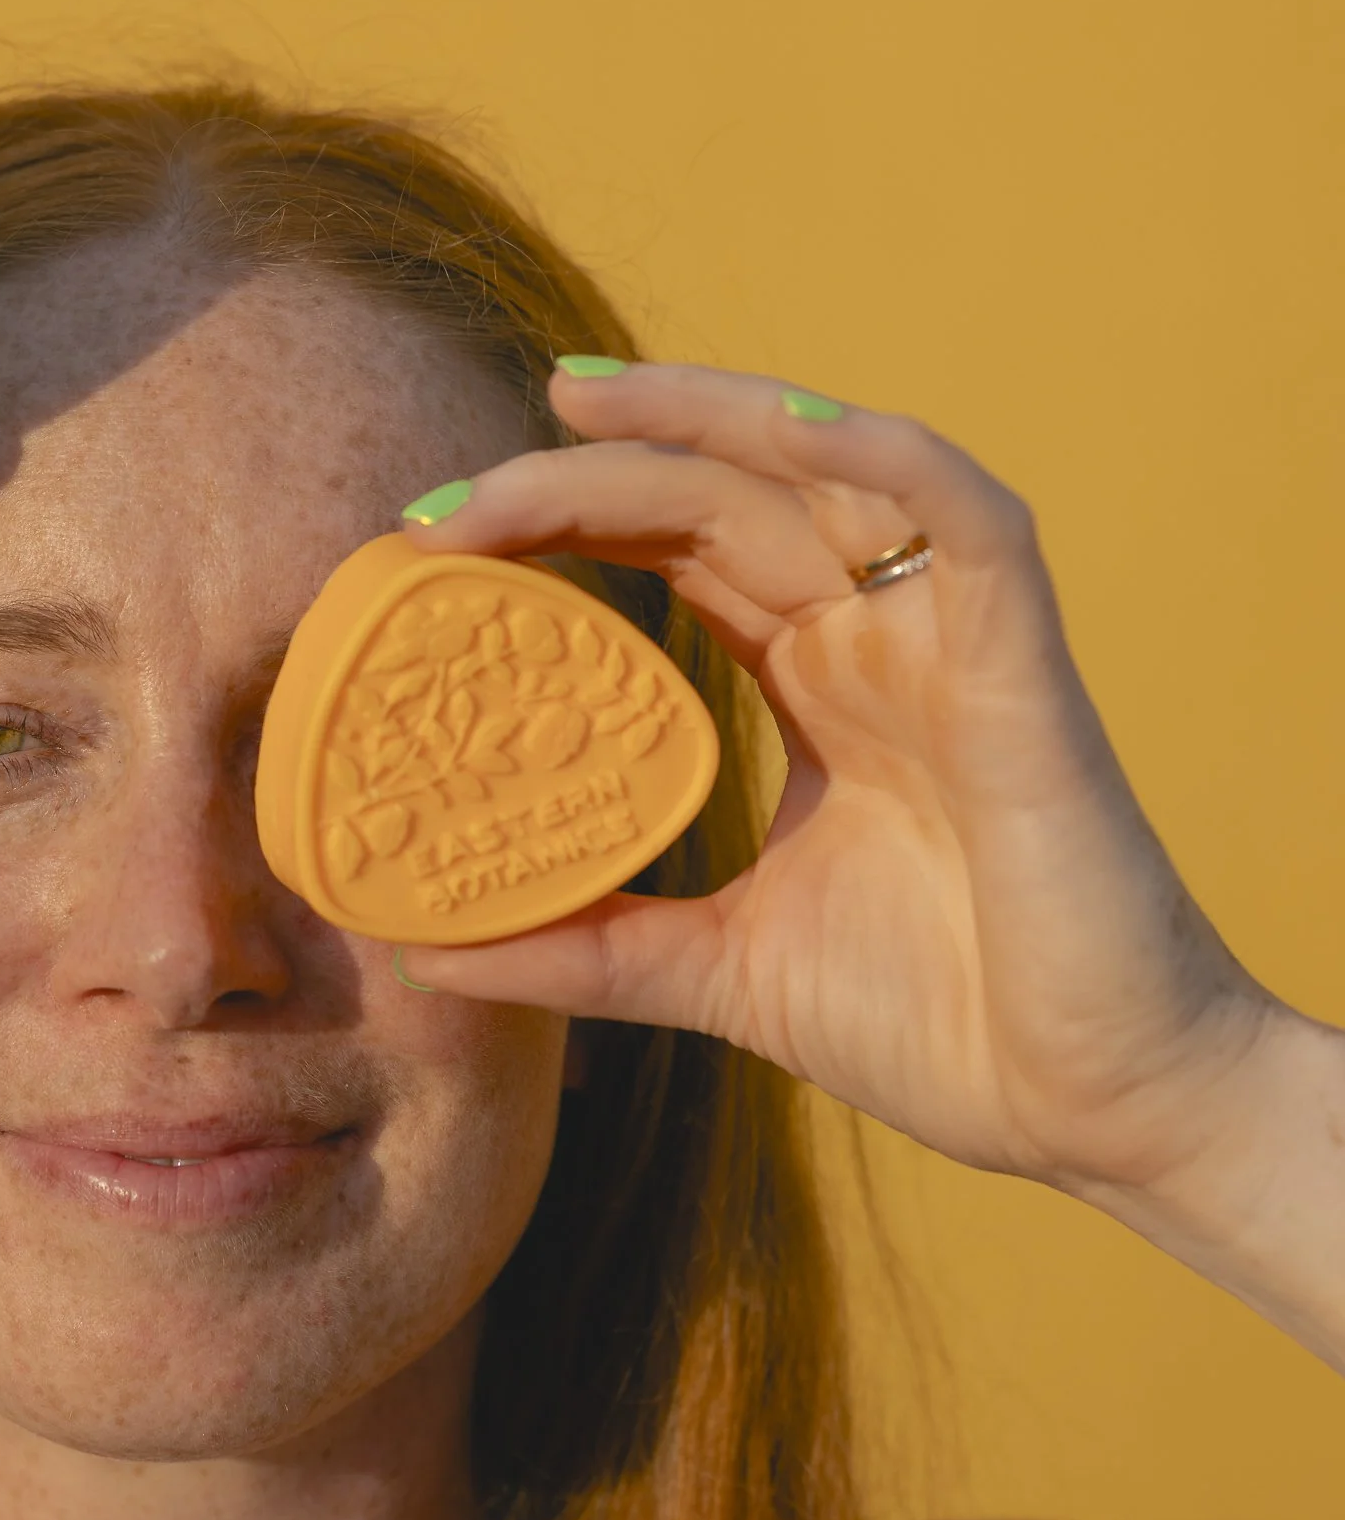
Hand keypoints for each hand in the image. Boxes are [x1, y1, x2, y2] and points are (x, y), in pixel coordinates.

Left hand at [398, 363, 1287, 1220]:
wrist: (1104, 1116)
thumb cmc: (948, 1028)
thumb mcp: (719, 972)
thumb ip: (584, 944)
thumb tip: (415, 944)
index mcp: (813, 682)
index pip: (668, 553)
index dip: (555, 527)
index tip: (423, 547)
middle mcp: (872, 634)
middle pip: (711, 496)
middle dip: (576, 476)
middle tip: (437, 508)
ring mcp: (946, 637)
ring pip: (817, 466)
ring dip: (693, 420)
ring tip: (568, 403)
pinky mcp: (1021, 662)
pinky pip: (964, 513)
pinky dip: (880, 452)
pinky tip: (787, 431)